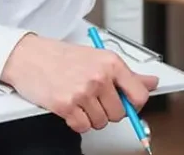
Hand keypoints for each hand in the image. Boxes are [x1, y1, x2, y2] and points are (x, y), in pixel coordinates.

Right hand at [0, 34, 158, 133]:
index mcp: (111, 63)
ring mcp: (82, 92)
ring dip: (92, 117)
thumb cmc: (64, 56)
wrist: (31, 57)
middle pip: (119, 113)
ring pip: (101, 122)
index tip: (130, 106)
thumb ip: (127, 74)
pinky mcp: (66, 106)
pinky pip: (83, 127)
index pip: (139, 94)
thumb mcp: (100, 57)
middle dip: (109, 111)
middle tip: (97, 100)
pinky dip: (78, 122)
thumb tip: (152, 83)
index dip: (135, 105)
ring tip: (82, 101)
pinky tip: (73, 108)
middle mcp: (99, 77)